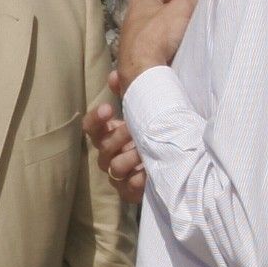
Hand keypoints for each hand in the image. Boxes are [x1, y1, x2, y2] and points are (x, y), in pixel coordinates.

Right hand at [87, 76, 145, 200]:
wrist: (177, 156)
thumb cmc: (155, 129)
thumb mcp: (145, 108)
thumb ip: (130, 90)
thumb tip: (115, 75)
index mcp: (109, 134)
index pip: (90, 127)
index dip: (96, 119)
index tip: (109, 108)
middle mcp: (109, 154)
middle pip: (103, 148)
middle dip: (119, 137)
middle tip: (134, 129)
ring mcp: (118, 174)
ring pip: (114, 168)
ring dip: (129, 158)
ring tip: (145, 152)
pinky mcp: (130, 191)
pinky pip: (127, 189)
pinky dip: (137, 181)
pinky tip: (148, 172)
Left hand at [116, 0, 200, 90]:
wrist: (144, 72)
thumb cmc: (159, 35)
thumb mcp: (181, 9)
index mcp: (141, 1)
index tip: (204, 1)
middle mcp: (134, 17)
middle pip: (167, 9)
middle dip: (185, 12)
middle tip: (200, 18)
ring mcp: (135, 39)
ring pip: (165, 29)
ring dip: (179, 31)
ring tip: (194, 35)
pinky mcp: (139, 57)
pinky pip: (161, 47)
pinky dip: (172, 47)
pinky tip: (181, 51)